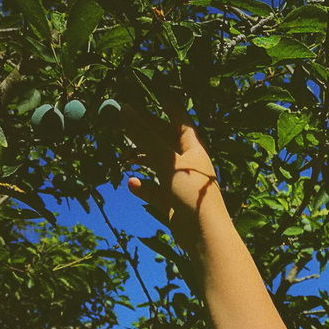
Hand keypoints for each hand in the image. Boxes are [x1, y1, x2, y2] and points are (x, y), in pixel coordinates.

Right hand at [122, 99, 226, 250]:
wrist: (204, 235)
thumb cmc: (190, 192)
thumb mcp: (165, 161)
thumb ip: (144, 136)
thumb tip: (124, 108)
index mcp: (194, 149)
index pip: (180, 121)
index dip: (168, 106)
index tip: (155, 93)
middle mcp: (189, 165)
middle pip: (165, 142)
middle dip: (146, 134)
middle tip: (124, 123)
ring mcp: (181, 185)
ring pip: (159, 167)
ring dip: (143, 160)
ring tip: (124, 157)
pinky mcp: (175, 205)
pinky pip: (156, 191)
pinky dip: (145, 187)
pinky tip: (132, 184)